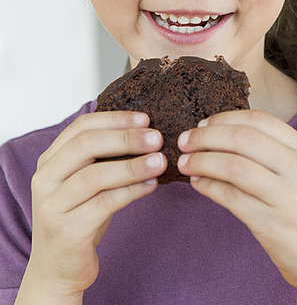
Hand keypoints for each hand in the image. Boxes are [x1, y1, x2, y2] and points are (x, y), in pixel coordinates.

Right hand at [26, 111, 166, 298]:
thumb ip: (102, 158)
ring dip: (133, 166)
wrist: (57, 269)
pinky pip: (104, 203)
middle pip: (86, 145)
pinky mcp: (66, 231)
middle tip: (157, 138)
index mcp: (50, 160)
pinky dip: (132, 191)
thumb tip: (144, 131)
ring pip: (95, 175)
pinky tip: (151, 185)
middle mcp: (45, 179)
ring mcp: (52, 205)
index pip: (81, 126)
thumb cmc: (78, 217)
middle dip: (126, 138)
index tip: (145, 119)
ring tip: (160, 162)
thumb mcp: (85, 182)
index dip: (115, 119)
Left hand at [177, 109, 296, 295]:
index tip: (203, 123)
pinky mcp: (272, 224)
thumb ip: (274, 154)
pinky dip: (207, 186)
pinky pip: (230, 197)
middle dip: (205, 136)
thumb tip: (221, 135)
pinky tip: (197, 183)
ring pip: (232, 165)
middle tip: (185, 140)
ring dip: (201, 161)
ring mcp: (286, 196)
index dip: (224, 118)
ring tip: (185, 163)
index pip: (258, 120)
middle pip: (241, 138)